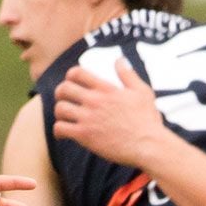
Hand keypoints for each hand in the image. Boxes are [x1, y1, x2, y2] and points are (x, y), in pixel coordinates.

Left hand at [50, 59, 167, 166]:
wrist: (147, 145)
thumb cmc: (146, 120)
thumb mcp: (142, 91)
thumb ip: (128, 75)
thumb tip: (119, 60)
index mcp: (106, 89)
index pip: (77, 73)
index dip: (70, 76)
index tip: (73, 82)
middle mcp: (95, 101)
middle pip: (64, 89)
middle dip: (61, 93)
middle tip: (65, 99)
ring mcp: (88, 118)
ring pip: (60, 109)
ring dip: (59, 112)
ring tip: (65, 117)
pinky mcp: (84, 135)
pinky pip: (60, 128)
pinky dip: (58, 130)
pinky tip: (63, 133)